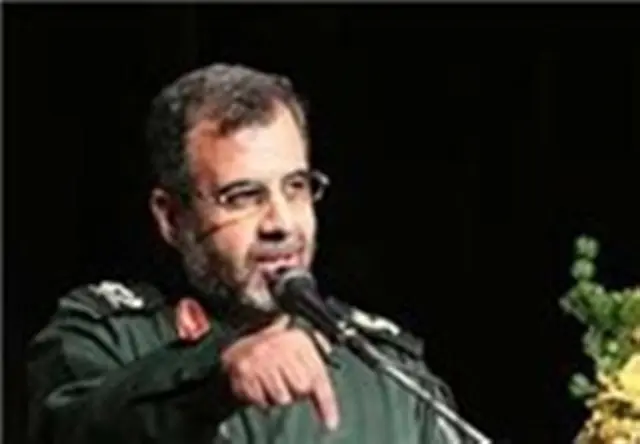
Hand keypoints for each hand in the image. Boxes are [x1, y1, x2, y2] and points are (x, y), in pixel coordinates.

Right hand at [221, 316, 338, 429]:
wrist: (241, 342)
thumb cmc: (279, 351)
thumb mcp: (302, 348)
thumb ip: (319, 366)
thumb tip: (330, 395)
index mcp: (299, 341)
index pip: (318, 376)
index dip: (326, 402)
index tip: (331, 423)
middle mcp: (280, 347)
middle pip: (301, 388)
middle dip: (298, 393)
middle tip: (289, 384)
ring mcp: (261, 359)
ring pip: (282, 397)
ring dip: (280, 397)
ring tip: (274, 385)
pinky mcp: (245, 371)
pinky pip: (261, 400)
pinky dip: (262, 399)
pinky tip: (261, 385)